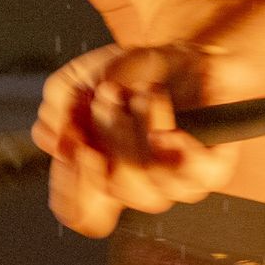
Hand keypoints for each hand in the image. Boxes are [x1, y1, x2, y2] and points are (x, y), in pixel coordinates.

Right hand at [33, 42, 238, 236]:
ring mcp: (176, 180)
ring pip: (150, 189)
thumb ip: (58, 108)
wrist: (183, 50)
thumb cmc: (132, 72)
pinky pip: (196, 178)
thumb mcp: (80, 79)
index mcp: (104, 175)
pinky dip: (180, 153)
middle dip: (110, 136)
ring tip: (142, 95)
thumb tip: (52, 140)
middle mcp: (139, 184)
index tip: (73, 151)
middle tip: (108, 96)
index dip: (71, 193)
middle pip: (118, 190)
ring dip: (139, 135)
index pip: (81, 214)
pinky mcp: (212, 167)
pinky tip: (171, 131)